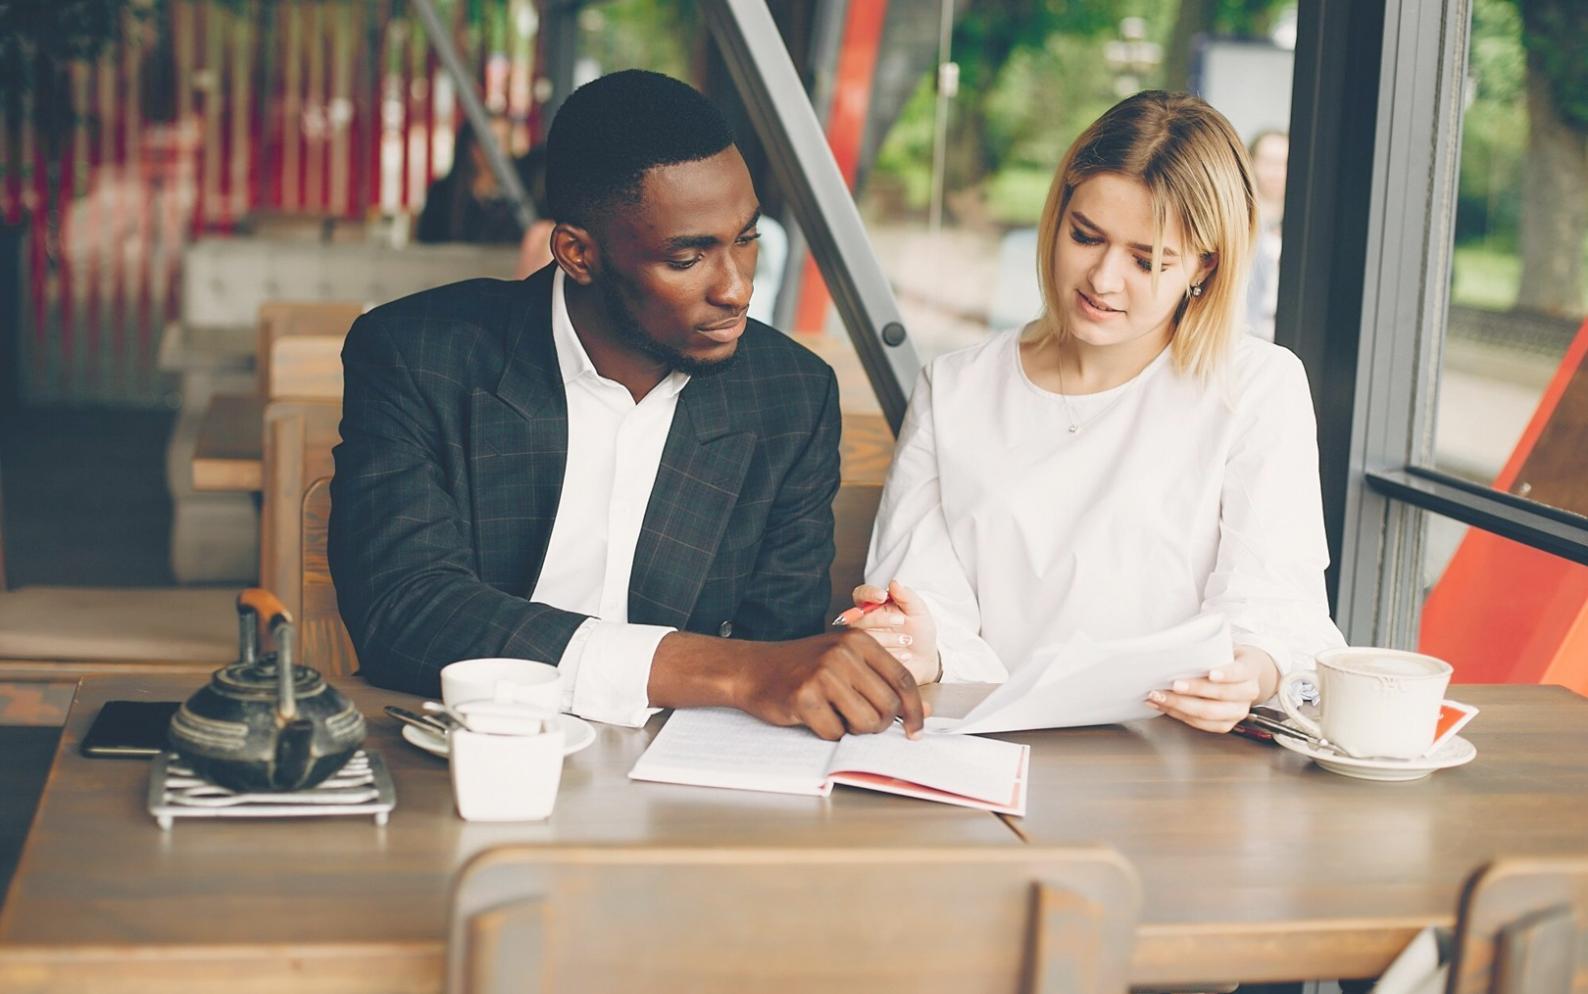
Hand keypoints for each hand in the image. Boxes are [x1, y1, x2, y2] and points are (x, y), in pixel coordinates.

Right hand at [731, 629, 926, 741]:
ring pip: (866, 723)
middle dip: (880, 724)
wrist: (753, 668)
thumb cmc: (803, 668)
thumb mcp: (845, 663)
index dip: (914, 711)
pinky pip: (835, 733)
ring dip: (856, 731)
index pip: (903, 680)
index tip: (916, 731)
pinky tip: (815, 717)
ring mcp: (823, 674)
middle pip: (888, 706)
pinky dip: (828, 733)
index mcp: (859, 641)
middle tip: (862, 723)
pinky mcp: (804, 697)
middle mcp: (843, 654)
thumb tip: (922, 712)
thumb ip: (883, 682)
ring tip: (838, 717)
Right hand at [834, 580, 940, 685]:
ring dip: (888, 638)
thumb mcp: (918, 610)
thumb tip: (894, 582)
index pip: (861, 594)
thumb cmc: (920, 631)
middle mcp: (865, 622)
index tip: (882, 596)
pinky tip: (906, 654)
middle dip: (880, 619)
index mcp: (874, 605)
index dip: (868, 594)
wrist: (925, 658)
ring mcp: (865, 641)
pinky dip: (892, 654)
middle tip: (902, 621)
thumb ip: (906, 596)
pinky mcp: (868, 660)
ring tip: (908, 640)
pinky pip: (872, 656)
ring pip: (864, 638)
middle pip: (858, 618)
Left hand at [1145, 644, 1280, 733]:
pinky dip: (1178, 715)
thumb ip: (1207, 649)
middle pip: (1222, 695)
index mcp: (1249, 670)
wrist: (1240, 675)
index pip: (1240, 672)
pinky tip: (1162, 705)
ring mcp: (1238, 711)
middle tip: (1173, 685)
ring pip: (1209, 713)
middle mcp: (1248, 692)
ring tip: (1159, 696)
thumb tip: (1178, 646)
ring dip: (1180, 705)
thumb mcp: (1223, 647)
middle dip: (1195, 690)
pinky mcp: (1226, 724)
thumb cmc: (1225, 659)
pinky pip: (1201, 724)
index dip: (1227, 674)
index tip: (1211, 673)